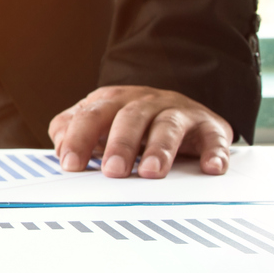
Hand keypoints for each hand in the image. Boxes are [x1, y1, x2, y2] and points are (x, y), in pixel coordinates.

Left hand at [48, 85, 230, 178]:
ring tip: (151, 172)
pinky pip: (213, 138)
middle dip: (120, 144)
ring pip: (168, 125)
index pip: (91, 116)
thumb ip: (72, 130)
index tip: (70, 164)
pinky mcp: (208, 127)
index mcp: (113, 101)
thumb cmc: (131, 122)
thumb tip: (60, 148)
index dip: (79, 139)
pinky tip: (210, 168)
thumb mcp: (99, 121)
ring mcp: (178, 112)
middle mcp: (145, 102)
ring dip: (160, 148)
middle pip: (130, 118)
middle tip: (112, 171)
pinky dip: (214, 153)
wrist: (182, 108)